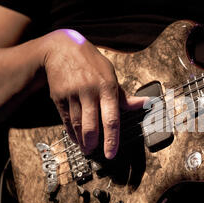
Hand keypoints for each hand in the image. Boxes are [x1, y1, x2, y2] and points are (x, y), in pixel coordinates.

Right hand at [43, 29, 144, 158]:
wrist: (61, 49)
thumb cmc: (92, 63)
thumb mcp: (110, 75)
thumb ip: (124, 96)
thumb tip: (145, 104)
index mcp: (107, 87)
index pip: (111, 119)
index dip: (112, 139)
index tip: (111, 153)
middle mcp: (90, 92)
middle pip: (92, 126)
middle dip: (94, 143)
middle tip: (95, 153)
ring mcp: (72, 95)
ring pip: (78, 125)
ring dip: (82, 141)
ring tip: (87, 149)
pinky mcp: (58, 97)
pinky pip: (66, 120)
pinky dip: (71, 132)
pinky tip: (76, 138)